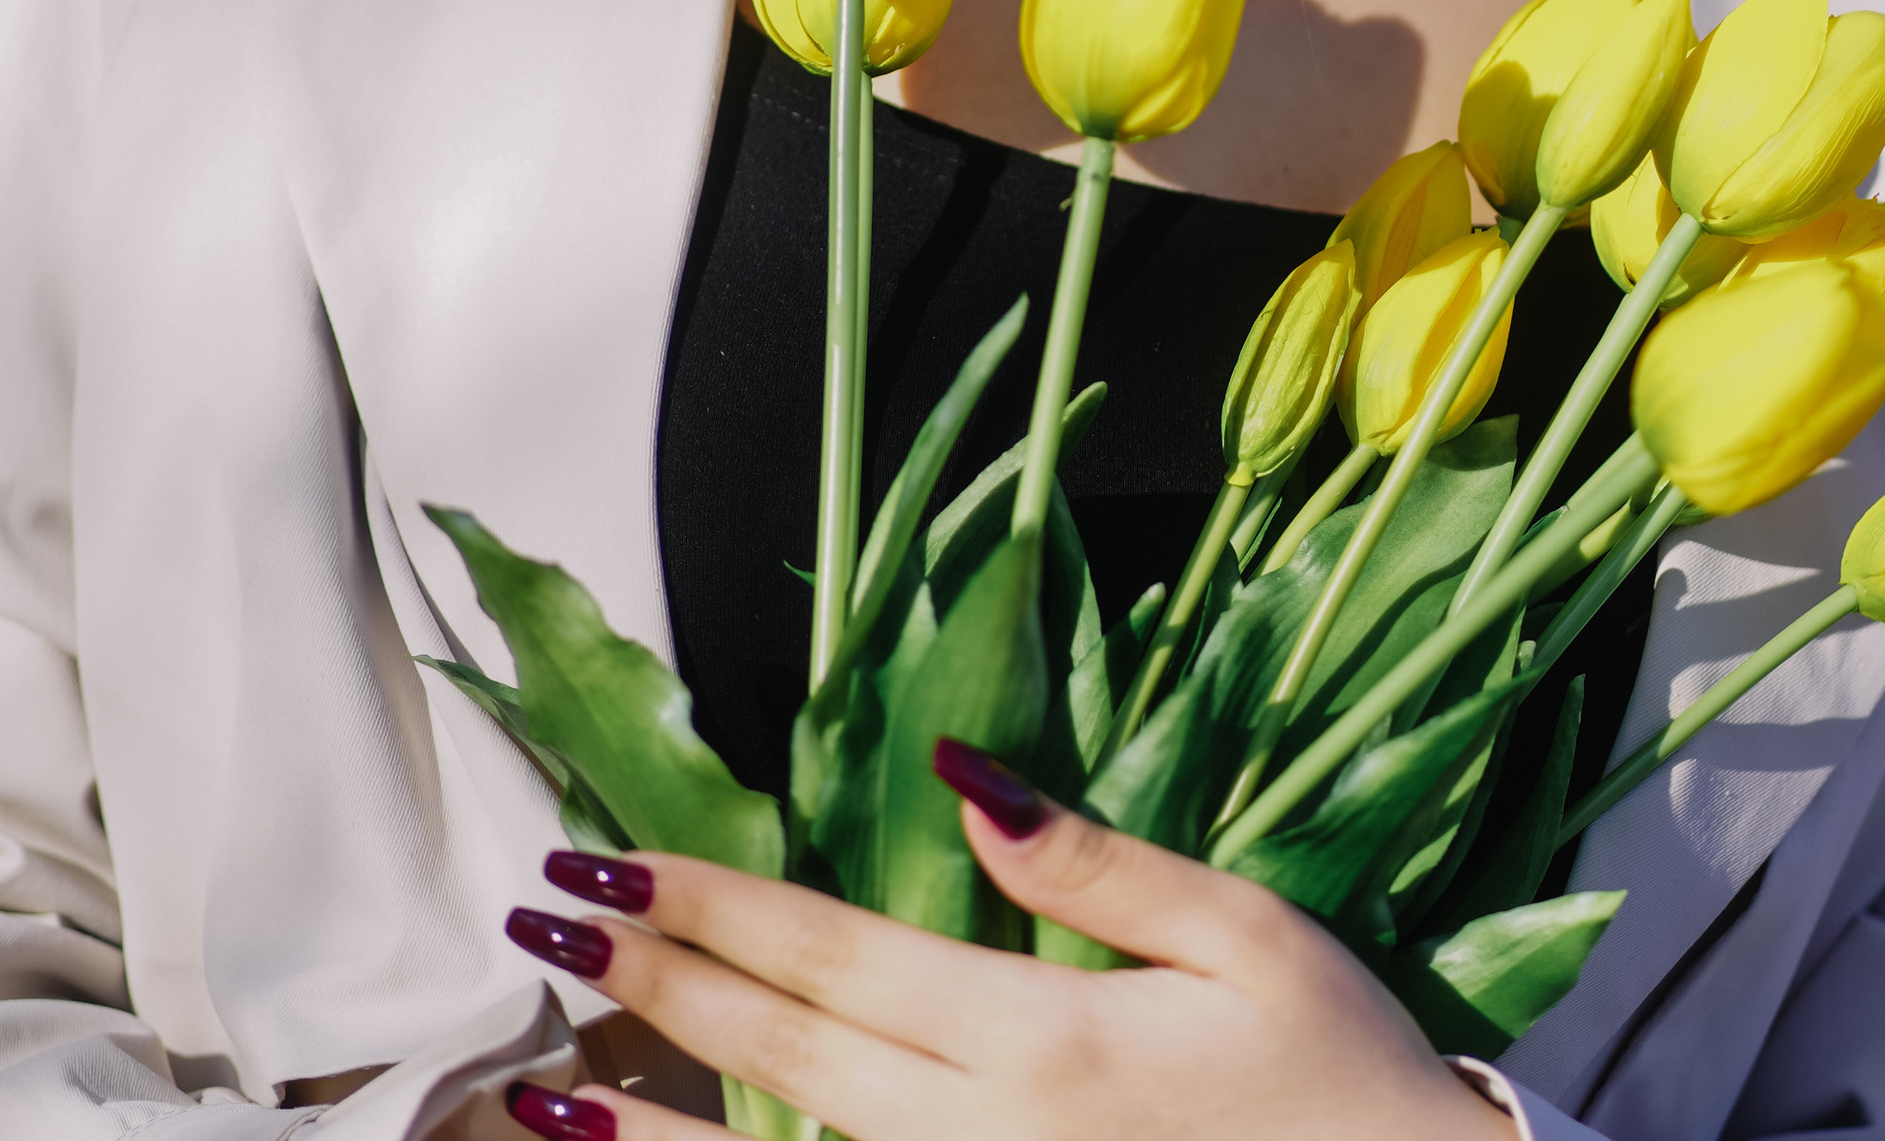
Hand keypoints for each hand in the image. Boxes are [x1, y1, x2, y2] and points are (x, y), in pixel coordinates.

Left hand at [500, 740, 1507, 1140]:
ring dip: (659, 1135)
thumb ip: (1092, 861)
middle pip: (785, 1056)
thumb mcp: (1245, 935)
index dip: (713, 905)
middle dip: (654, 983)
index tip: (610, 860)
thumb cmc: (1339, 1074)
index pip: (836, 954)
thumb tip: (956, 780)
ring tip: (545, 1098)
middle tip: (546, 921)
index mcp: (1046, 1037)